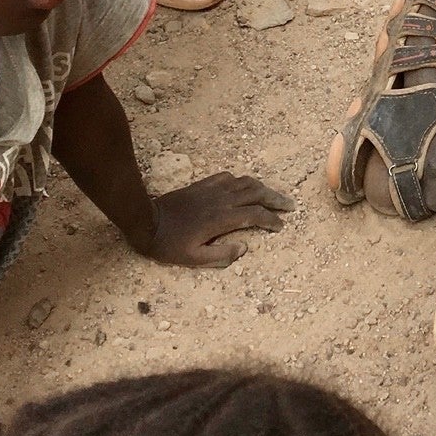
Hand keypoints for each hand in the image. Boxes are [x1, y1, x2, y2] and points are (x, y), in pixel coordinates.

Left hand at [141, 174, 294, 265]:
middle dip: (275, 199)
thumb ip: (221, 256)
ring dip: (261, 188)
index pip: (255, 215)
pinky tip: (243, 187)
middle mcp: (221, 200)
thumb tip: (244, 248)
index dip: (271, 220)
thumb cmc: (169, 245)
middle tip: (289, 206)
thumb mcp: (194, 259)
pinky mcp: (203, 184)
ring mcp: (212, 189)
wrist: (146, 222)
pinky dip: (241, 181)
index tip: (280, 226)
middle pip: (256, 193)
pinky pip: (227, 177)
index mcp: (221, 219)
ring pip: (245, 182)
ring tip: (271, 196)